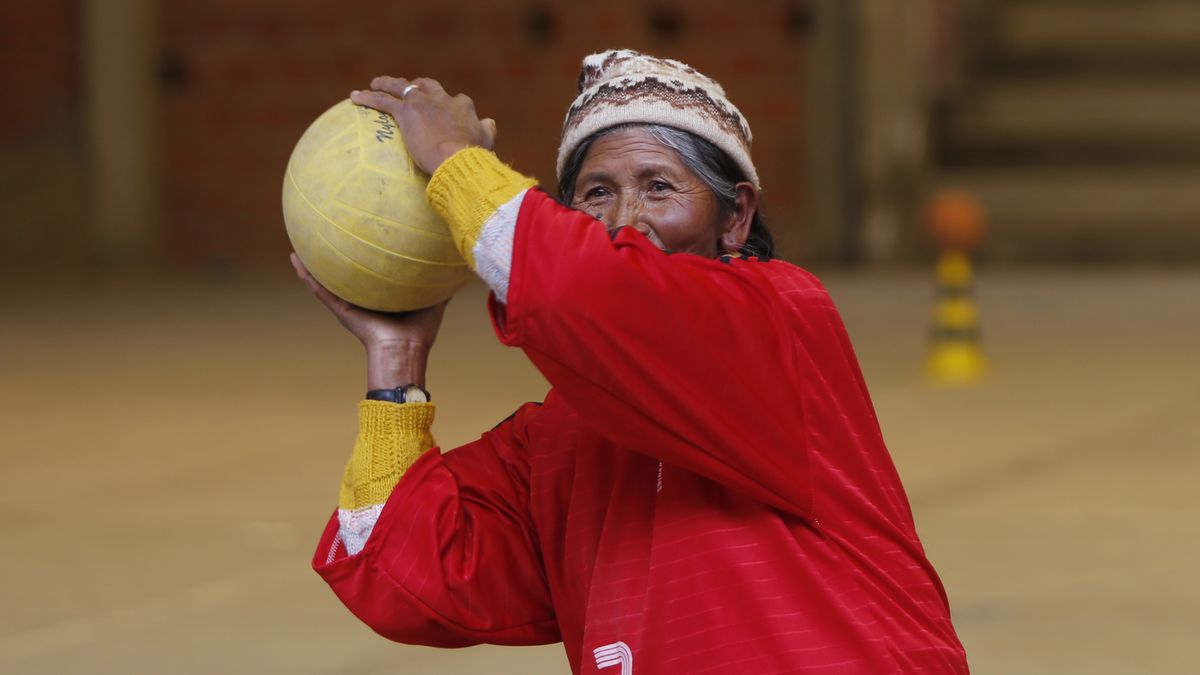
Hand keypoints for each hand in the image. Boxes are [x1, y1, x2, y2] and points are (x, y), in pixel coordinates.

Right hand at [291, 253, 446, 388]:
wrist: (405, 351)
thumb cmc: (420, 332)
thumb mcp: (433, 300)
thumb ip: (440, 285)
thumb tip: (455, 267)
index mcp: (380, 298)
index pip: (369, 275)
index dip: (363, 258)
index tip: (358, 238)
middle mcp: (361, 300)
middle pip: (344, 276)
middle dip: (334, 260)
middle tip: (323, 236)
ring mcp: (348, 304)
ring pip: (326, 281)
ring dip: (311, 265)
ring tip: (298, 246)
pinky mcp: (341, 309)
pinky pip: (320, 289)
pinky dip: (306, 275)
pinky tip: (295, 259)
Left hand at [350, 77, 497, 174]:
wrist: (457, 157)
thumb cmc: (472, 155)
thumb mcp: (486, 140)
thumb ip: (487, 129)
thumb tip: (489, 121)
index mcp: (462, 106)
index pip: (456, 100)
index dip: (449, 104)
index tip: (444, 110)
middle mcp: (442, 99)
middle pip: (427, 85)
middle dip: (417, 85)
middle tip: (409, 87)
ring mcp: (422, 104)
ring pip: (401, 87)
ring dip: (388, 84)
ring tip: (376, 83)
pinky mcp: (406, 112)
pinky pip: (383, 101)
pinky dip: (368, 98)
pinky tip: (355, 97)